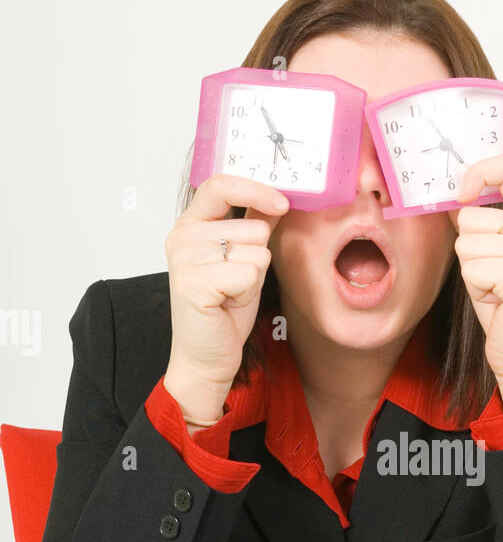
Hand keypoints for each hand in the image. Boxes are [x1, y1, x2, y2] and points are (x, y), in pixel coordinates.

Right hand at [163, 175, 288, 423]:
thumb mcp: (244, 260)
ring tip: (230, 294)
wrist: (207, 356)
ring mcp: (184, 258)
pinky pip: (249, 273)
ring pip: (256, 251)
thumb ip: (254, 225)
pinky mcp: (194, 282)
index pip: (220, 185)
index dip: (254, 190)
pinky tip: (227, 304)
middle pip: (252, 228)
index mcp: (190, 225)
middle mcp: (182, 236)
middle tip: (235, 284)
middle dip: (257, 259)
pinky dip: (247, 293)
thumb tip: (277, 199)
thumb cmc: (224, 311)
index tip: (281, 203)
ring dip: (253, 278)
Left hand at [449, 151, 502, 410]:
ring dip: (472, 271)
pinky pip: (472, 269)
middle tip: (491, 275)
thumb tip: (453, 197)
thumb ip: (482, 222)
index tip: (462, 193)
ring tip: (494, 289)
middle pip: (470, 217)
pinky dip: (475, 288)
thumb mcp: (495, 254)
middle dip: (469, 249)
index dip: (478, 173)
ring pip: (467, 244)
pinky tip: (496, 301)